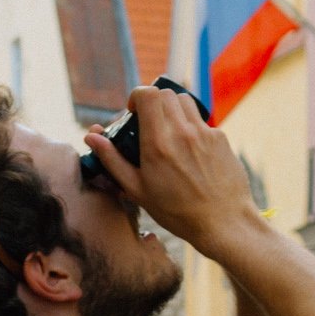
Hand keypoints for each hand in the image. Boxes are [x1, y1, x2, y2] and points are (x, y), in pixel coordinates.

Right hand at [82, 85, 254, 250]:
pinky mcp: (220, 138)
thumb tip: (91, 137)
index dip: (137, 96)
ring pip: (184, 101)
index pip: (147, 94)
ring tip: (167, 132)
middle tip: (147, 123)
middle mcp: (182, 132)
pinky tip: (188, 151)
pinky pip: (201, 121)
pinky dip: (190, 127)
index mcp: (158, 143)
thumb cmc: (177, 212)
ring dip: (172, 109)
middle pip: (165, 93)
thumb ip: (112, 160)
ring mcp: (205, 133)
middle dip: (152, 102)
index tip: (133, 112)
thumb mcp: (137, 190)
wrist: (223, 222)